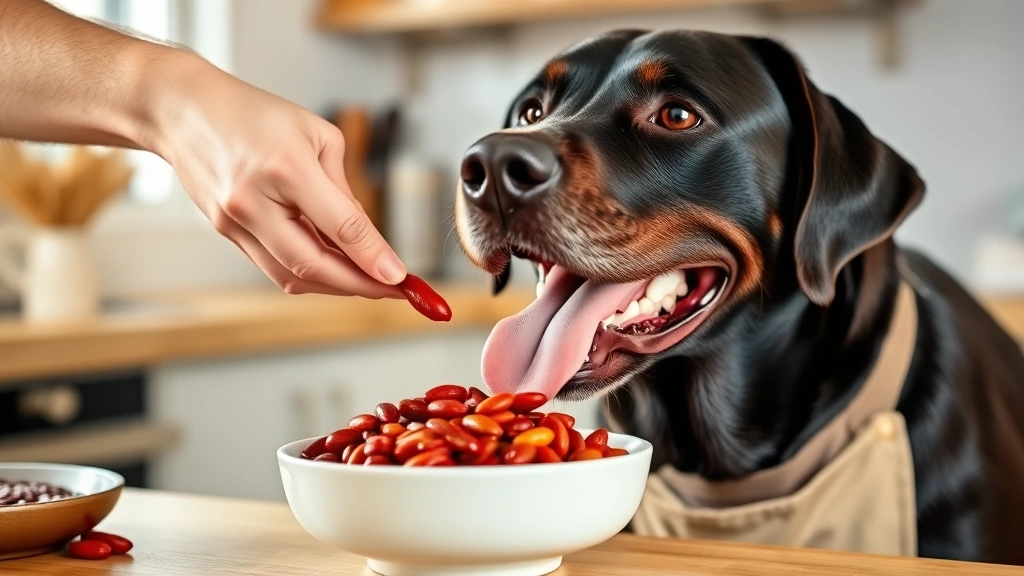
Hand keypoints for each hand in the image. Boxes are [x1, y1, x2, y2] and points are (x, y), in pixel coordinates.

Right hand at [147, 51, 404, 298]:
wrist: (182, 110)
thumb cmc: (252, 113)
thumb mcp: (316, 135)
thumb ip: (343, 188)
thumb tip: (366, 237)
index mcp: (286, 167)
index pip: (339, 227)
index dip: (373, 258)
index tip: (401, 279)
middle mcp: (255, 201)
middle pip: (314, 266)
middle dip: (359, 286)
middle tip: (392, 290)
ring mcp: (234, 222)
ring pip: (292, 277)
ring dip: (334, 286)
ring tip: (367, 282)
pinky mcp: (225, 233)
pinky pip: (273, 267)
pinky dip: (308, 275)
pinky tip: (332, 269)